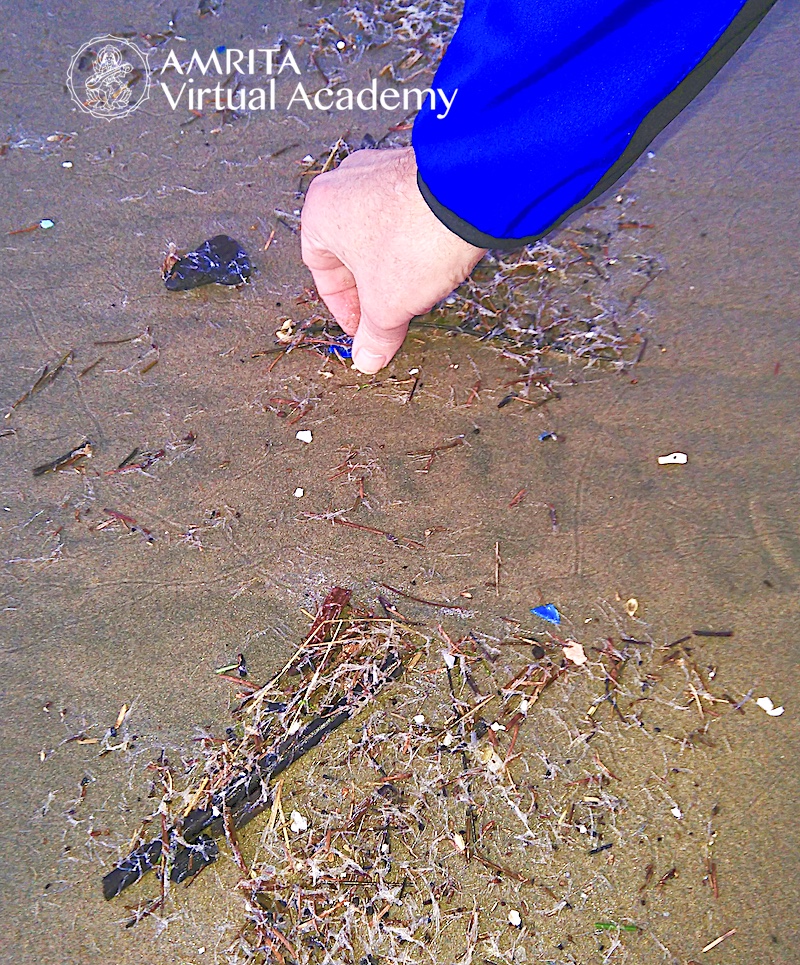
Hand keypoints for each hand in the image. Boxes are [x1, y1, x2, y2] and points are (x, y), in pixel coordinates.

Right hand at [300, 146, 486, 373]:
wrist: (468, 195)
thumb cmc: (414, 235)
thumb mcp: (388, 304)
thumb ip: (374, 335)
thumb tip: (367, 357)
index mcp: (320, 212)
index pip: (321, 273)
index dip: (344, 309)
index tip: (363, 328)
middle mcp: (346, 184)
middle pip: (351, 253)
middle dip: (372, 290)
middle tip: (388, 316)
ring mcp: (382, 171)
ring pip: (381, 234)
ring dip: (395, 268)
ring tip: (416, 292)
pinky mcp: (417, 170)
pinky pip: (408, 215)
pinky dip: (415, 242)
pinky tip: (434, 262)